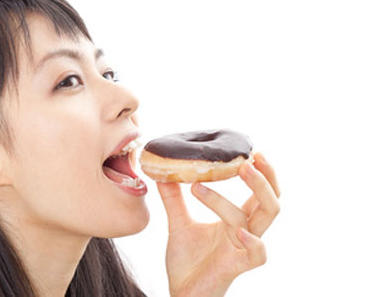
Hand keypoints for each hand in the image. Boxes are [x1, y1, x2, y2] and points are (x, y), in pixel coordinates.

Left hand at [156, 152, 280, 296]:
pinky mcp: (236, 267)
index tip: (250, 151)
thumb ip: (173, 199)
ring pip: (261, 218)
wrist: (181, 294)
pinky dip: (253, 241)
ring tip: (226, 175)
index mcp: (236, 221)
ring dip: (247, 194)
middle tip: (248, 158)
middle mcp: (245, 232)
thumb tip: (162, 172)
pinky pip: (257, 254)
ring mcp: (243, 249)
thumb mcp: (178, 224)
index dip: (262, 173)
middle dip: (265, 179)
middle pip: (271, 202)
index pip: (259, 194)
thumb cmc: (187, 262)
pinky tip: (239, 229)